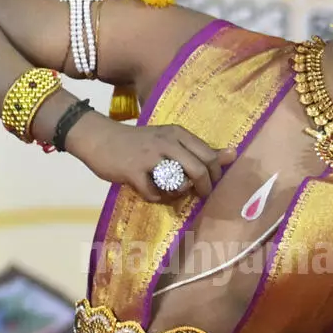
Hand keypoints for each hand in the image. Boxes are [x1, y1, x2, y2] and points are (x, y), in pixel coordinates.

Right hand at [74, 117, 236, 202]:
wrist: (100, 139)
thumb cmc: (138, 143)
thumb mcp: (170, 140)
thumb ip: (199, 150)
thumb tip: (233, 154)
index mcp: (178, 134)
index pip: (210, 156)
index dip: (214, 176)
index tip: (208, 185)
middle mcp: (167, 142)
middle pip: (200, 170)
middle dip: (204, 189)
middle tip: (198, 196)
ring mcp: (150, 157)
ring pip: (180, 183)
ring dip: (179, 193)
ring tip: (170, 192)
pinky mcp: (133, 171)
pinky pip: (155, 194)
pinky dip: (156, 198)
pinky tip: (150, 192)